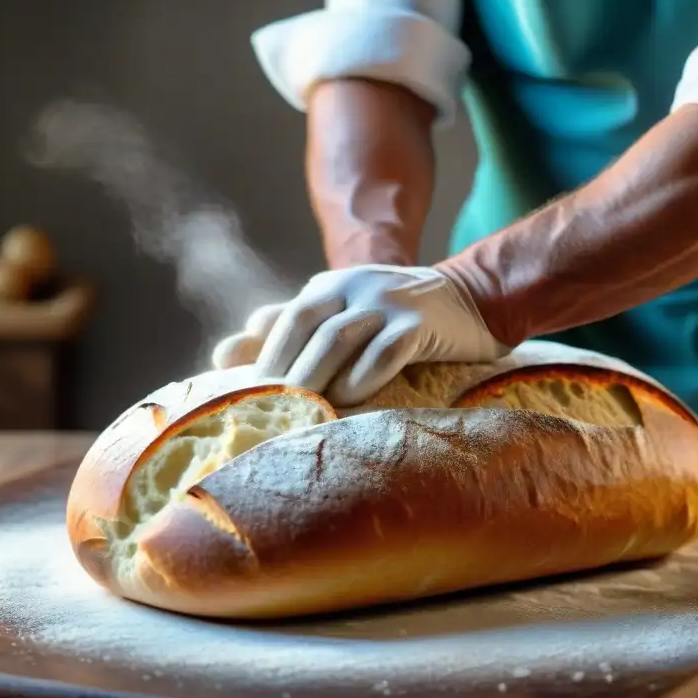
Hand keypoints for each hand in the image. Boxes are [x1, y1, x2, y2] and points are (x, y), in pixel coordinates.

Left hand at [210, 265, 508, 405]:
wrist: (475, 298)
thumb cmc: (401, 318)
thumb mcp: (347, 313)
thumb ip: (292, 328)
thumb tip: (222, 355)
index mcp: (331, 285)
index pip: (284, 318)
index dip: (260, 354)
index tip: (242, 393)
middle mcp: (354, 286)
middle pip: (304, 324)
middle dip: (282, 368)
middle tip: (270, 411)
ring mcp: (388, 302)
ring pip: (338, 337)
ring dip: (315, 377)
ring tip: (304, 412)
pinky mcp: (420, 322)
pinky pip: (384, 351)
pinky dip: (362, 378)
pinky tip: (351, 401)